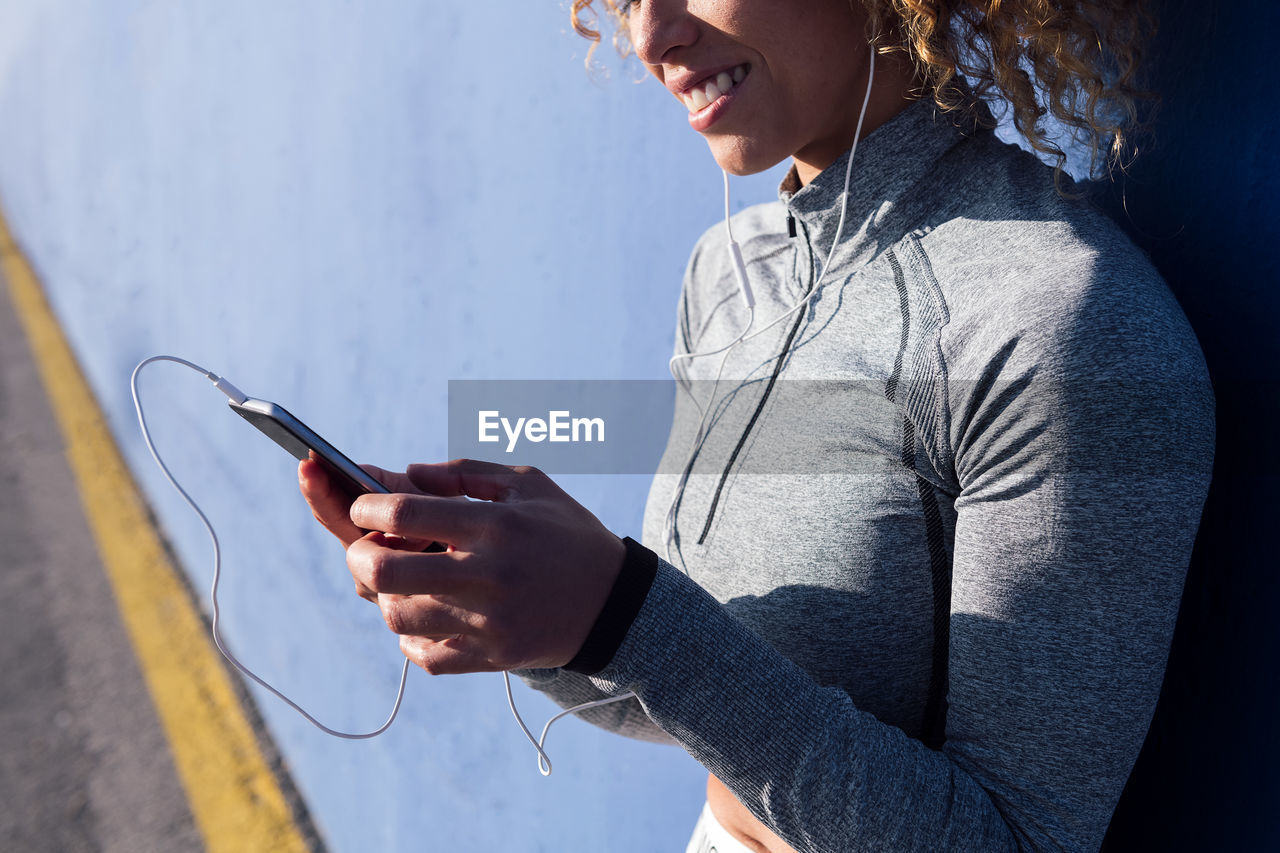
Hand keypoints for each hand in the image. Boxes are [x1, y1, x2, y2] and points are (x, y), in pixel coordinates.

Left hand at [301, 458, 625, 673]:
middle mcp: (488, 574)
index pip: (405, 513)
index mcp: (495, 525)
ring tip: (397, 579)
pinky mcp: (491, 657)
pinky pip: (424, 655)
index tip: (362, 502)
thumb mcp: (528, 484)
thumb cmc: (566, 533)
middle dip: (357, 555)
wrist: (617, 603)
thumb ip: (462, 473)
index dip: (366, 504)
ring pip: (398, 616)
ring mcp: (488, 622)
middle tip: (362, 547)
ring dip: (384, 595)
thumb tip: (402, 474)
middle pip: (386, 572)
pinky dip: (410, 637)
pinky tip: (422, 615)